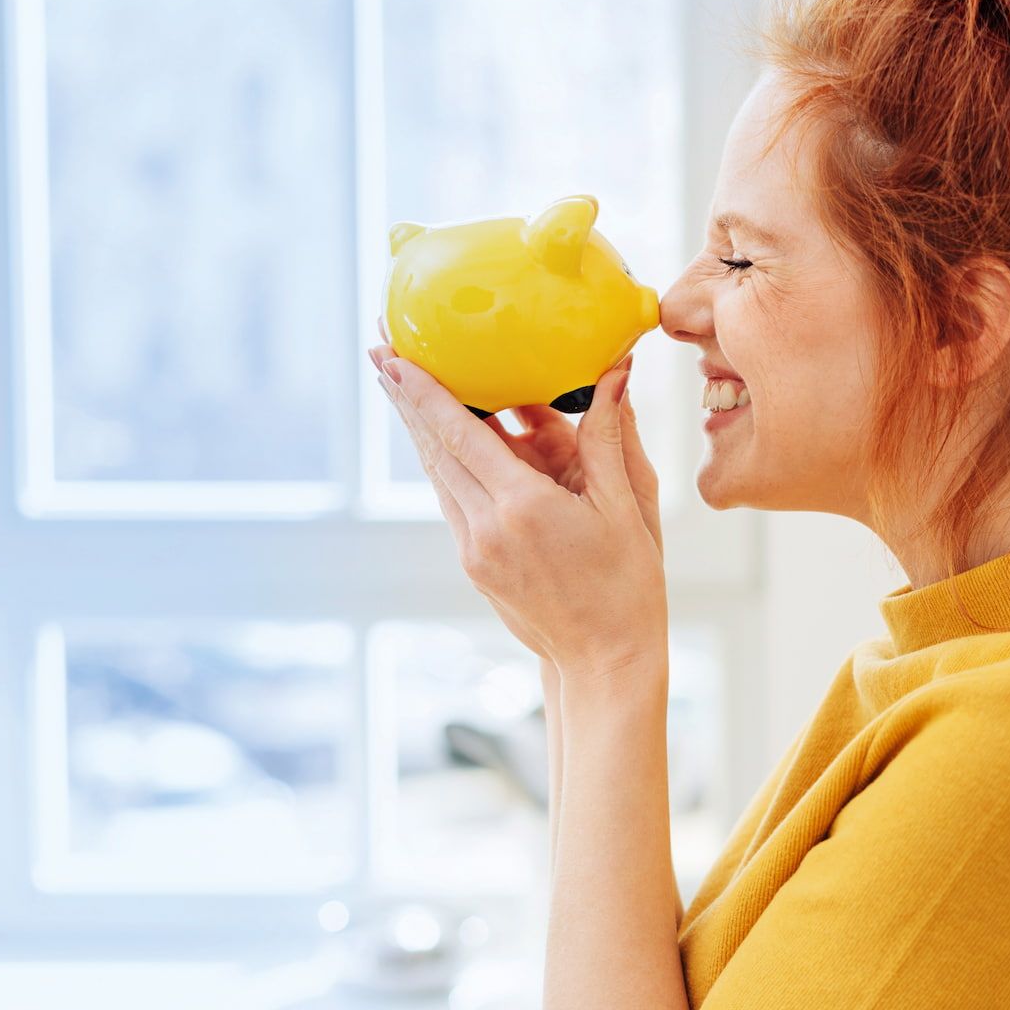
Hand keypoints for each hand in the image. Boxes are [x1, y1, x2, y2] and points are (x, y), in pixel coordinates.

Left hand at [368, 329, 666, 685]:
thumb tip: (614, 372)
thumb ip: (609, 436)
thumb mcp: (627, 507)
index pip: (461, 433)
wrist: (607, 661)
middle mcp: (487, 528)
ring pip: (439, 475)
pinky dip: (447, 462)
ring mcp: (474, 550)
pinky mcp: (474, 565)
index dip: (423, 391)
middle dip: (406, 398)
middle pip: (434, 449)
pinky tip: (446, 440)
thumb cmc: (629, 586)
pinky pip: (454, 500)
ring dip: (421, 429)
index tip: (393, 354)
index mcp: (524, 507)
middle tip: (380, 347)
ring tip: (402, 384)